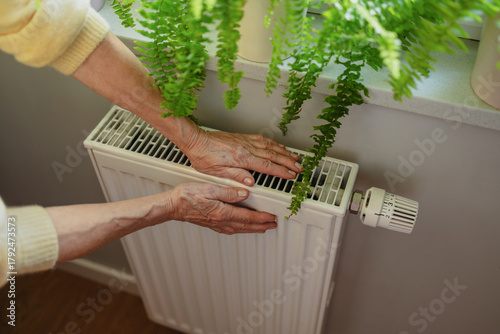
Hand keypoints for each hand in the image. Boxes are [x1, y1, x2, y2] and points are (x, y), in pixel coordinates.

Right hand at [169, 183, 277, 233]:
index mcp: (222, 212)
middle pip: (246, 226)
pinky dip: (242, 229)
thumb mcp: (209, 188)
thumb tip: (244, 194)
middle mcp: (221, 221)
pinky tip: (243, 228)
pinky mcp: (212, 224)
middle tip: (273, 224)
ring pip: (240, 229)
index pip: (247, 216)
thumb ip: (228, 192)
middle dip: (262, 225)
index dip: (262, 218)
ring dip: (253, 229)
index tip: (272, 217)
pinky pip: (232, 229)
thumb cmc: (187, 196)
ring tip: (263, 227)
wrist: (173, 206)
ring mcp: (217, 224)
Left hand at [184, 130, 301, 185]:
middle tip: (299, 168)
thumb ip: (236, 176)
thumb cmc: (203, 157)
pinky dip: (273, 143)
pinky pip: (262, 140)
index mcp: (241, 159)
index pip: (267, 166)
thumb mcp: (217, 172)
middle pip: (273, 156)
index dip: (281, 172)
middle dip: (288, 162)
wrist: (196, 141)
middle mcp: (246, 148)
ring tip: (294, 157)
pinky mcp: (242, 137)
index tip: (291, 176)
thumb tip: (250, 183)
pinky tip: (278, 146)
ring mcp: (245, 141)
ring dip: (284, 152)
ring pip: (270, 146)